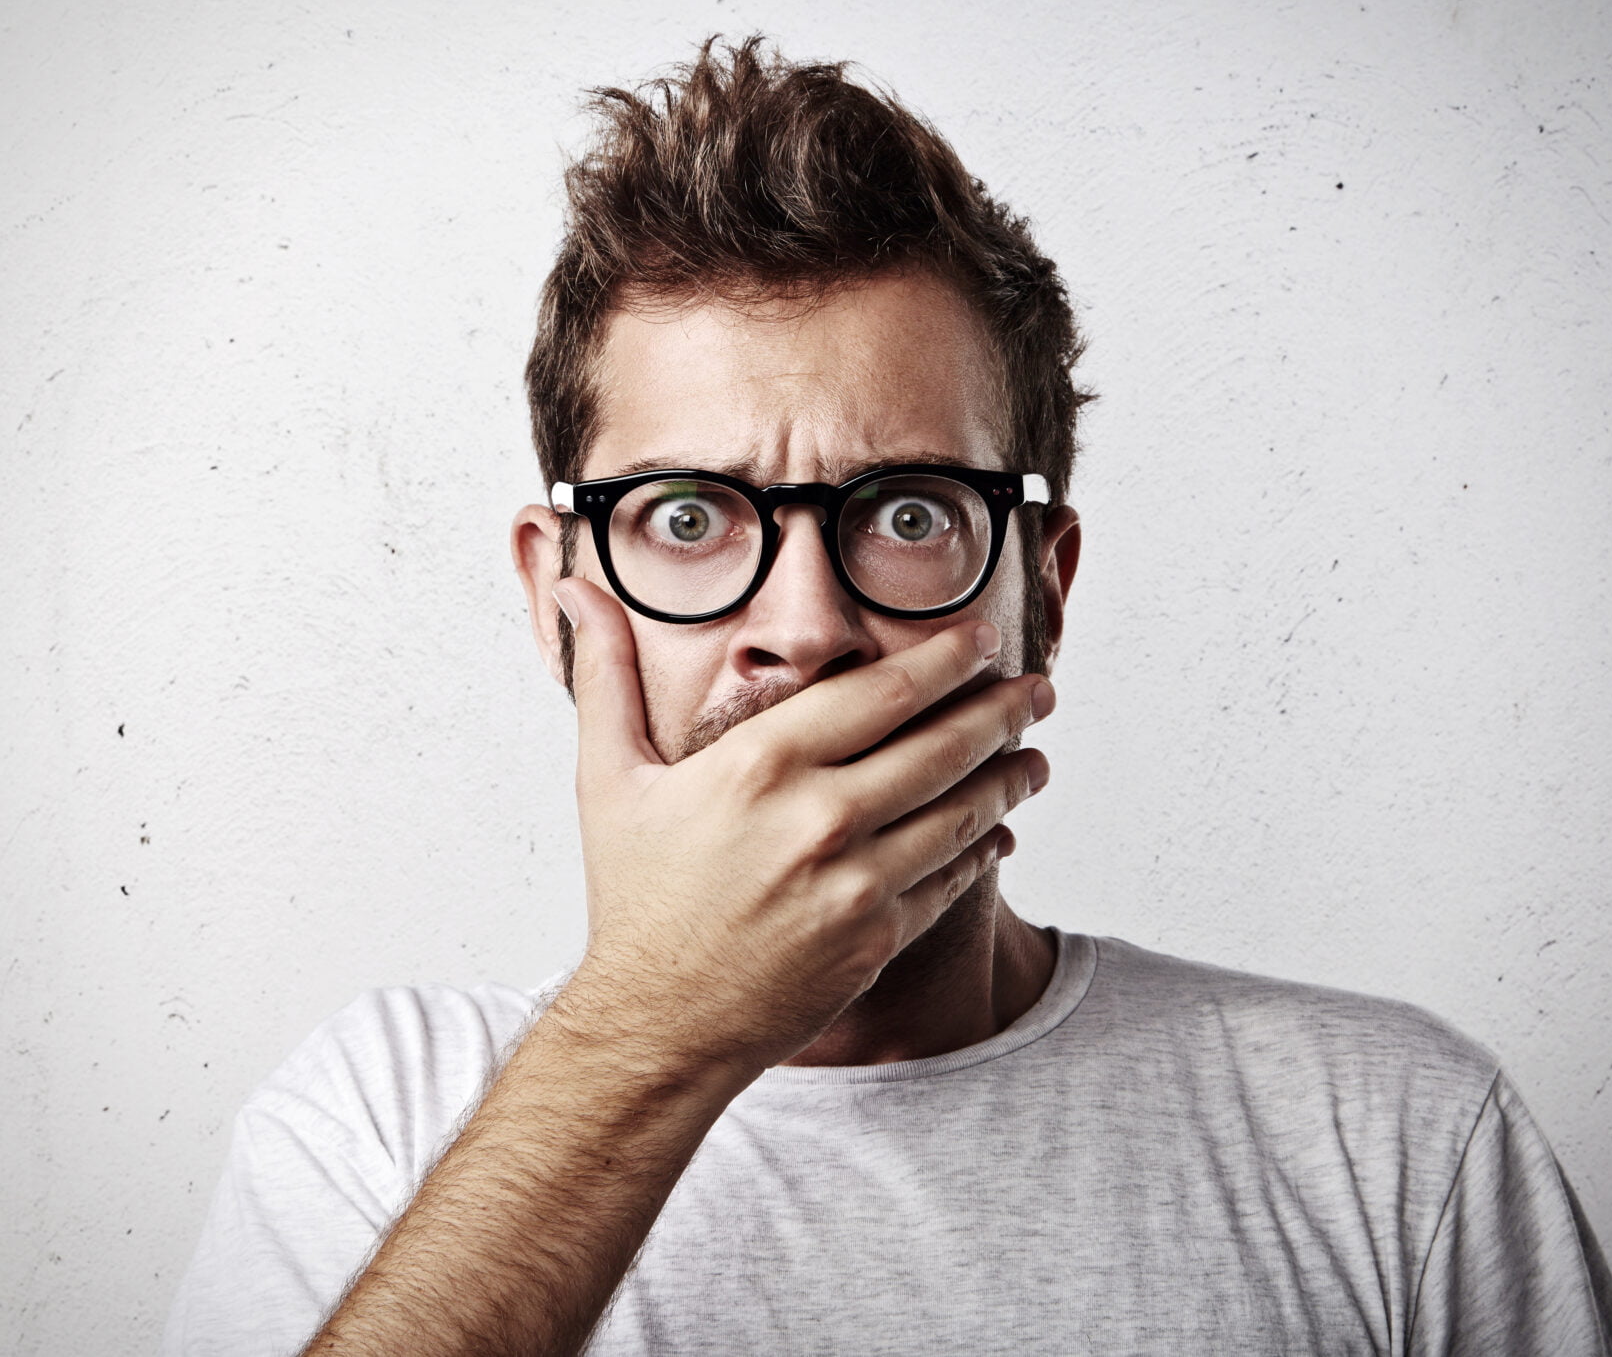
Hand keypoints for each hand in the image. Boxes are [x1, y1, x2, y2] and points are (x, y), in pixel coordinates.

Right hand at [550, 576, 1053, 1076]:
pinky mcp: (878, 938)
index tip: (979, 639)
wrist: (656, 1023)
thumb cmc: (635, 897)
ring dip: (1009, 777)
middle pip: (941, 745)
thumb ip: (605, 675)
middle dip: (1001, 710)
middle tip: (1037, 688)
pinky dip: (982, 849)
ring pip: (961, 812)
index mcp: (761, 764)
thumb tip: (574, 589)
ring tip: (1035, 755)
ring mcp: (857, 882)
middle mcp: (819, 817)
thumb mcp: (609, 778)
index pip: (881, 691)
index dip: (944, 659)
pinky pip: (949, 879)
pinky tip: (999, 831)